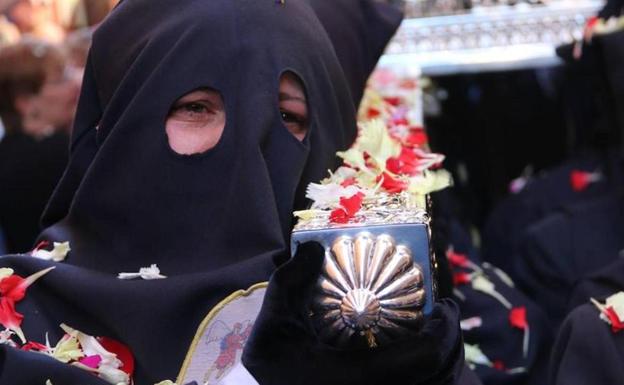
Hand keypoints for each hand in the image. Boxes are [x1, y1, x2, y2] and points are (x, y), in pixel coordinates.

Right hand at [243, 242, 464, 384]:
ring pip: (426, 382)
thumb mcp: (272, 321)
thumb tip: (314, 248)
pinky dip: (417, 368)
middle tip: (440, 316)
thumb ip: (291, 281)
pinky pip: (410, 383)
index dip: (445, 331)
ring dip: (433, 356)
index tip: (444, 306)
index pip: (425, 357)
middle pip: (435, 374)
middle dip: (445, 343)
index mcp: (357, 376)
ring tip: (427, 331)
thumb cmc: (271, 365)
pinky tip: (402, 348)